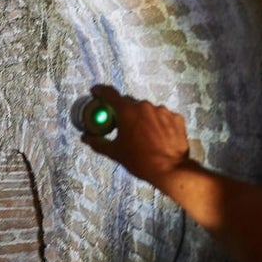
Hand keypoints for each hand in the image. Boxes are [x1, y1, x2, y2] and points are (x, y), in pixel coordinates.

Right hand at [80, 85, 194, 186]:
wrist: (170, 170)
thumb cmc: (140, 161)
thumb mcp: (116, 153)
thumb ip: (98, 143)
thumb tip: (85, 137)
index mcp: (127, 111)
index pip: (110, 94)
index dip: (101, 91)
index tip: (95, 92)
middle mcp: (145, 105)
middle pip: (130, 103)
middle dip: (124, 111)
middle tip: (122, 124)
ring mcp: (163, 110)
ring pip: (148, 110)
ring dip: (143, 118)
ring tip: (144, 135)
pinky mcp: (176, 118)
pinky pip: (163, 117)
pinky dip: (159, 123)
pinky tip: (159, 137)